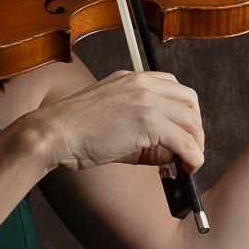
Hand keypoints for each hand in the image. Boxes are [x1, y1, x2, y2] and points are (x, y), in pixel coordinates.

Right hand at [27, 70, 204, 173]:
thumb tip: (172, 152)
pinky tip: (187, 169)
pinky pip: (184, 141)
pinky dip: (192, 157)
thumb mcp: (114, 121)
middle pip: (190, 101)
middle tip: (189, 151)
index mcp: (133, 79)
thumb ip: (144, 130)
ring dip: (195, 146)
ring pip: (191, 122)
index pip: (175, 88)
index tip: (182, 134)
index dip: (184, 113)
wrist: (54, 133)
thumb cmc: (76, 132)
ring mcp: (146, 99)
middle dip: (194, 129)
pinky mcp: (147, 121)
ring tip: (187, 164)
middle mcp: (142, 83)